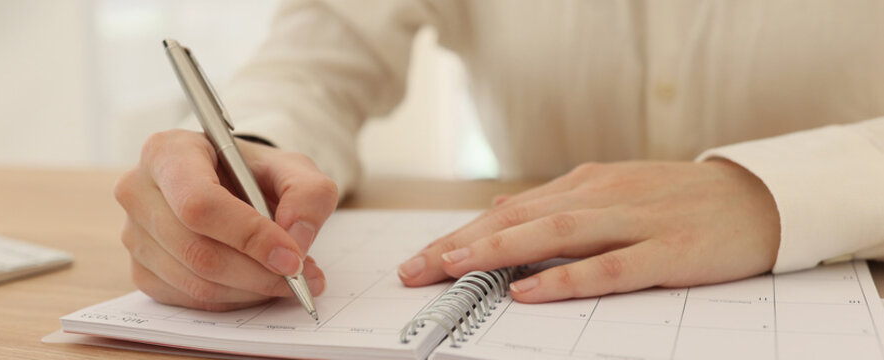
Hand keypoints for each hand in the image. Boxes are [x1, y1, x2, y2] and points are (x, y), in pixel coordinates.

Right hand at [115, 129, 336, 310]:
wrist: (229, 186)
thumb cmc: (253, 173)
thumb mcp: (292, 168)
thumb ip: (308, 194)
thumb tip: (297, 239)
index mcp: (167, 152)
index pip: (200, 203)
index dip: (249, 236)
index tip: (292, 257)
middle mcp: (138, 191)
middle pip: (197, 250)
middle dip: (257, 272)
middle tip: (300, 276)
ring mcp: (133, 234)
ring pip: (195, 282)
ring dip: (251, 290)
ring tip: (287, 278)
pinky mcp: (141, 270)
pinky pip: (189, 300)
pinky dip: (233, 300)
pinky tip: (256, 283)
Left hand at [396, 161, 780, 302]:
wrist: (759, 199)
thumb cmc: (678, 201)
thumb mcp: (611, 192)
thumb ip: (557, 203)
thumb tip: (500, 207)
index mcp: (585, 184)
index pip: (508, 211)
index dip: (461, 236)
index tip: (420, 260)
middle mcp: (601, 196)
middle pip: (518, 220)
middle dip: (462, 245)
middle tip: (417, 269)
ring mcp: (634, 221)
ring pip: (553, 233)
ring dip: (498, 251)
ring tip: (454, 268)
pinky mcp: (666, 250)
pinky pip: (609, 266)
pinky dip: (565, 278)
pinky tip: (528, 289)